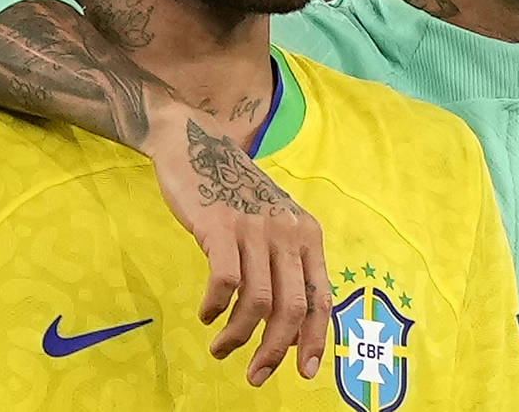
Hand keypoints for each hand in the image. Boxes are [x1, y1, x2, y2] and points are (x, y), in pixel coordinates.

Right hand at [144, 105, 331, 386]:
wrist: (197, 143)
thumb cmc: (235, 192)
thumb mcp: (273, 224)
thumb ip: (284, 266)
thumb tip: (290, 330)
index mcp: (307, 235)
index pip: (321, 299)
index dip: (316, 341)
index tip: (305, 373)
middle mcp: (288, 232)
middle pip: (292, 309)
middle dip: (275, 351)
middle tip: (256, 375)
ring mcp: (254, 228)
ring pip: (258, 302)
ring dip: (238, 337)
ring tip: (220, 349)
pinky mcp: (220, 226)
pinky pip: (224, 282)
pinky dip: (215, 307)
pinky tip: (206, 314)